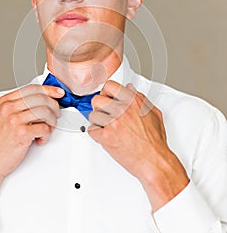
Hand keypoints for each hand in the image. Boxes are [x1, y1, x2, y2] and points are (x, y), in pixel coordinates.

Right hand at [0, 84, 63, 211]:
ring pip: (45, 112)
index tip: (59, 93)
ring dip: (52, 122)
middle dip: (54, 106)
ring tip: (48, 129)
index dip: (49, 89)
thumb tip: (42, 100)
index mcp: (5, 101)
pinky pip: (44, 128)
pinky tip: (40, 139)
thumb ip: (18, 106)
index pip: (32, 88)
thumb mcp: (2, 117)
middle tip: (56, 114)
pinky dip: (46, 135)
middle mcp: (9, 108)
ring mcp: (14, 120)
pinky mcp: (21, 133)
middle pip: (41, 98)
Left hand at [88, 81, 188, 210]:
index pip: (110, 85)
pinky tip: (105, 136)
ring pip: (92, 115)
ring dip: (97, 122)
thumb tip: (129, 88)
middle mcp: (122, 110)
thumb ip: (140, 98)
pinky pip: (91, 130)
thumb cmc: (154, 141)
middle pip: (97, 99)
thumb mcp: (153, 113)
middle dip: (99, 107)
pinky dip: (96, 135)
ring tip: (106, 127)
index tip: (107, 97)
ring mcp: (114, 123)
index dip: (106, 92)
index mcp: (133, 102)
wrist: (154, 161)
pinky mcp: (106, 136)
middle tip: (104, 114)